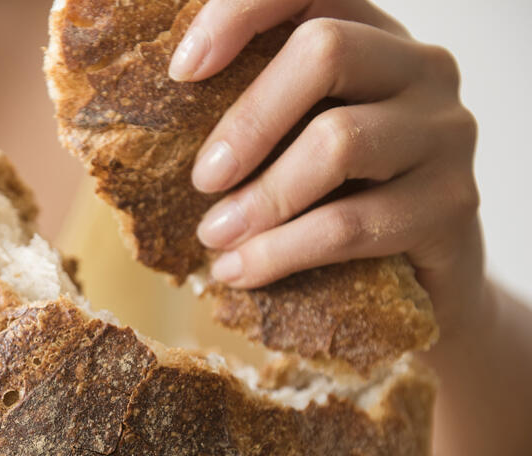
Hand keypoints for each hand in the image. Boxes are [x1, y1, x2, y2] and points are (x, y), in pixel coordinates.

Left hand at [172, 0, 482, 336]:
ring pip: (339, 142)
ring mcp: (446, 132)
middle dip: (247, 120)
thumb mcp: (295, 147)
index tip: (183, 70)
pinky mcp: (451, 203)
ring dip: (260, 199)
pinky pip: (350, 224)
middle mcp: (420, 67)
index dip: (240, 13)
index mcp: (371, 37)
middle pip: (325, 50)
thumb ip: (256, 119)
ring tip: (214, 238)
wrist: (420, 282)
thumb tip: (151, 127)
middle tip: (203, 179)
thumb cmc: (337, 201)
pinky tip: (241, 270)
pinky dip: (281, 251)